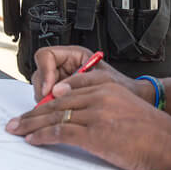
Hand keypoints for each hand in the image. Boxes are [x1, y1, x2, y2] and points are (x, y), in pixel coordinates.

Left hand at [6, 80, 170, 169]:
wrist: (168, 142)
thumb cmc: (151, 131)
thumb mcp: (126, 106)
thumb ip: (103, 106)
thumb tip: (80, 117)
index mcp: (106, 88)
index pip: (68, 89)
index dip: (47, 99)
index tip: (34, 108)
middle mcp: (98, 97)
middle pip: (57, 102)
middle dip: (33, 112)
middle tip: (16, 120)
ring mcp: (95, 115)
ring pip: (55, 116)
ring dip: (31, 124)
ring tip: (17, 130)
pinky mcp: (94, 135)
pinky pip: (60, 132)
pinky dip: (43, 136)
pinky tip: (32, 140)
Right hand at [31, 45, 149, 102]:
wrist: (130, 99)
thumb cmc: (121, 86)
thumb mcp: (102, 80)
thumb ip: (79, 81)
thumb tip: (56, 90)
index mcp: (73, 55)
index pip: (46, 56)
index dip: (44, 71)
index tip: (49, 88)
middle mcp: (65, 67)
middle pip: (39, 73)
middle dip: (43, 89)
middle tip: (50, 104)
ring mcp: (61, 82)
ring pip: (41, 88)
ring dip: (45, 100)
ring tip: (59, 110)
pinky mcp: (61, 96)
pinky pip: (47, 101)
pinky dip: (50, 108)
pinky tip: (60, 113)